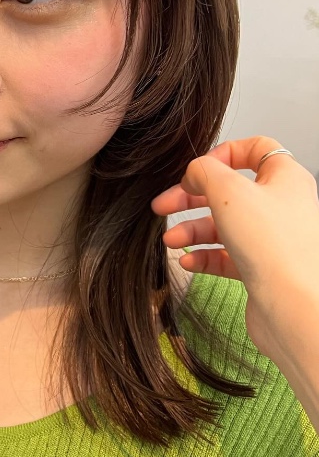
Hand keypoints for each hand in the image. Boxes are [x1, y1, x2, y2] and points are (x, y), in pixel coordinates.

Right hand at [150, 136, 318, 366]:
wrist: (294, 307)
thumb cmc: (274, 246)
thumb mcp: (228, 191)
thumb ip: (204, 171)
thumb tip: (195, 171)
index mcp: (284, 178)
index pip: (255, 150)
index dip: (222, 155)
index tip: (196, 169)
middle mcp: (282, 205)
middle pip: (229, 190)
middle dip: (192, 198)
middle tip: (164, 204)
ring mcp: (273, 238)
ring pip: (225, 225)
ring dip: (193, 230)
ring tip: (170, 240)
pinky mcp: (262, 268)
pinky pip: (227, 255)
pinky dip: (204, 256)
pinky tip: (187, 260)